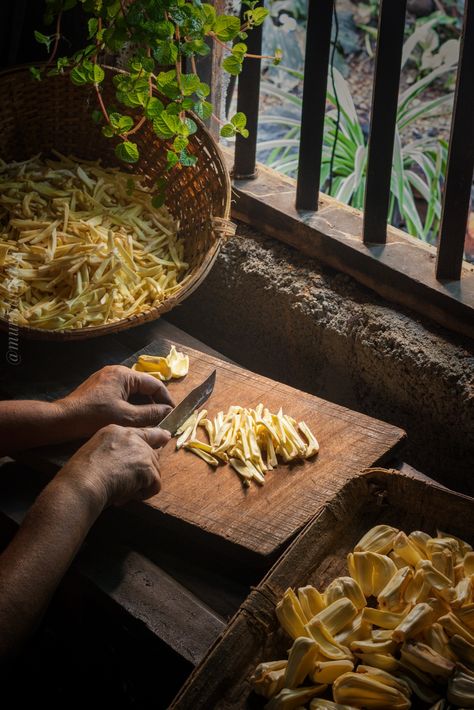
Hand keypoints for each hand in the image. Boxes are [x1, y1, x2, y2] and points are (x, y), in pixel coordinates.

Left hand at [56, 365, 173, 438]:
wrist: (63, 419)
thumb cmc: (94, 416)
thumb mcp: (126, 417)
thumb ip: (150, 414)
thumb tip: (168, 412)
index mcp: (124, 374)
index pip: (154, 384)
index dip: (165, 399)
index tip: (172, 413)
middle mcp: (116, 371)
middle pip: (144, 386)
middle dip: (154, 402)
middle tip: (162, 418)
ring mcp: (106, 378)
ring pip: (133, 390)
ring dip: (142, 404)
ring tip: (148, 420)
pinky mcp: (100, 387)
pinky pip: (122, 393)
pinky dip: (130, 403)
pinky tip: (131, 417)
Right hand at [57, 423, 170, 507]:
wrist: (82, 482)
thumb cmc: (80, 474)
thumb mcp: (95, 452)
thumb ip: (113, 451)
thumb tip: (127, 465)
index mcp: (115, 430)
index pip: (143, 432)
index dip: (156, 436)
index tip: (166, 437)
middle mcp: (131, 437)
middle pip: (152, 455)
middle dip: (143, 472)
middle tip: (124, 484)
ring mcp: (141, 451)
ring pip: (154, 472)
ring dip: (141, 484)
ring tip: (120, 489)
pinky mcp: (148, 467)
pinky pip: (155, 485)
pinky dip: (143, 494)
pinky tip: (126, 494)